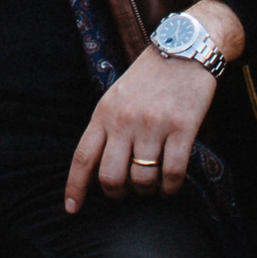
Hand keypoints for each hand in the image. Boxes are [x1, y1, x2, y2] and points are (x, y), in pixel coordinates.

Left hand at [66, 46, 224, 210]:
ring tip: (152, 186)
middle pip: (110, 177)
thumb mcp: (117, 96)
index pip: (83, 157)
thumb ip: (107, 126)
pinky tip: (170, 186)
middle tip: (127, 193)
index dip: (75, 186)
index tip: (72, 209)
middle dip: (117, 194)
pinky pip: (172, 173)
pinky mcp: (182, 128)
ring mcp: (153, 125)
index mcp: (104, 112)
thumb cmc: (149, 77)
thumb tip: (98, 167)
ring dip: (147, 191)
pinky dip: (170, 188)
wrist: (184, 48)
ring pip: (142, 180)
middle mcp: (125, 120)